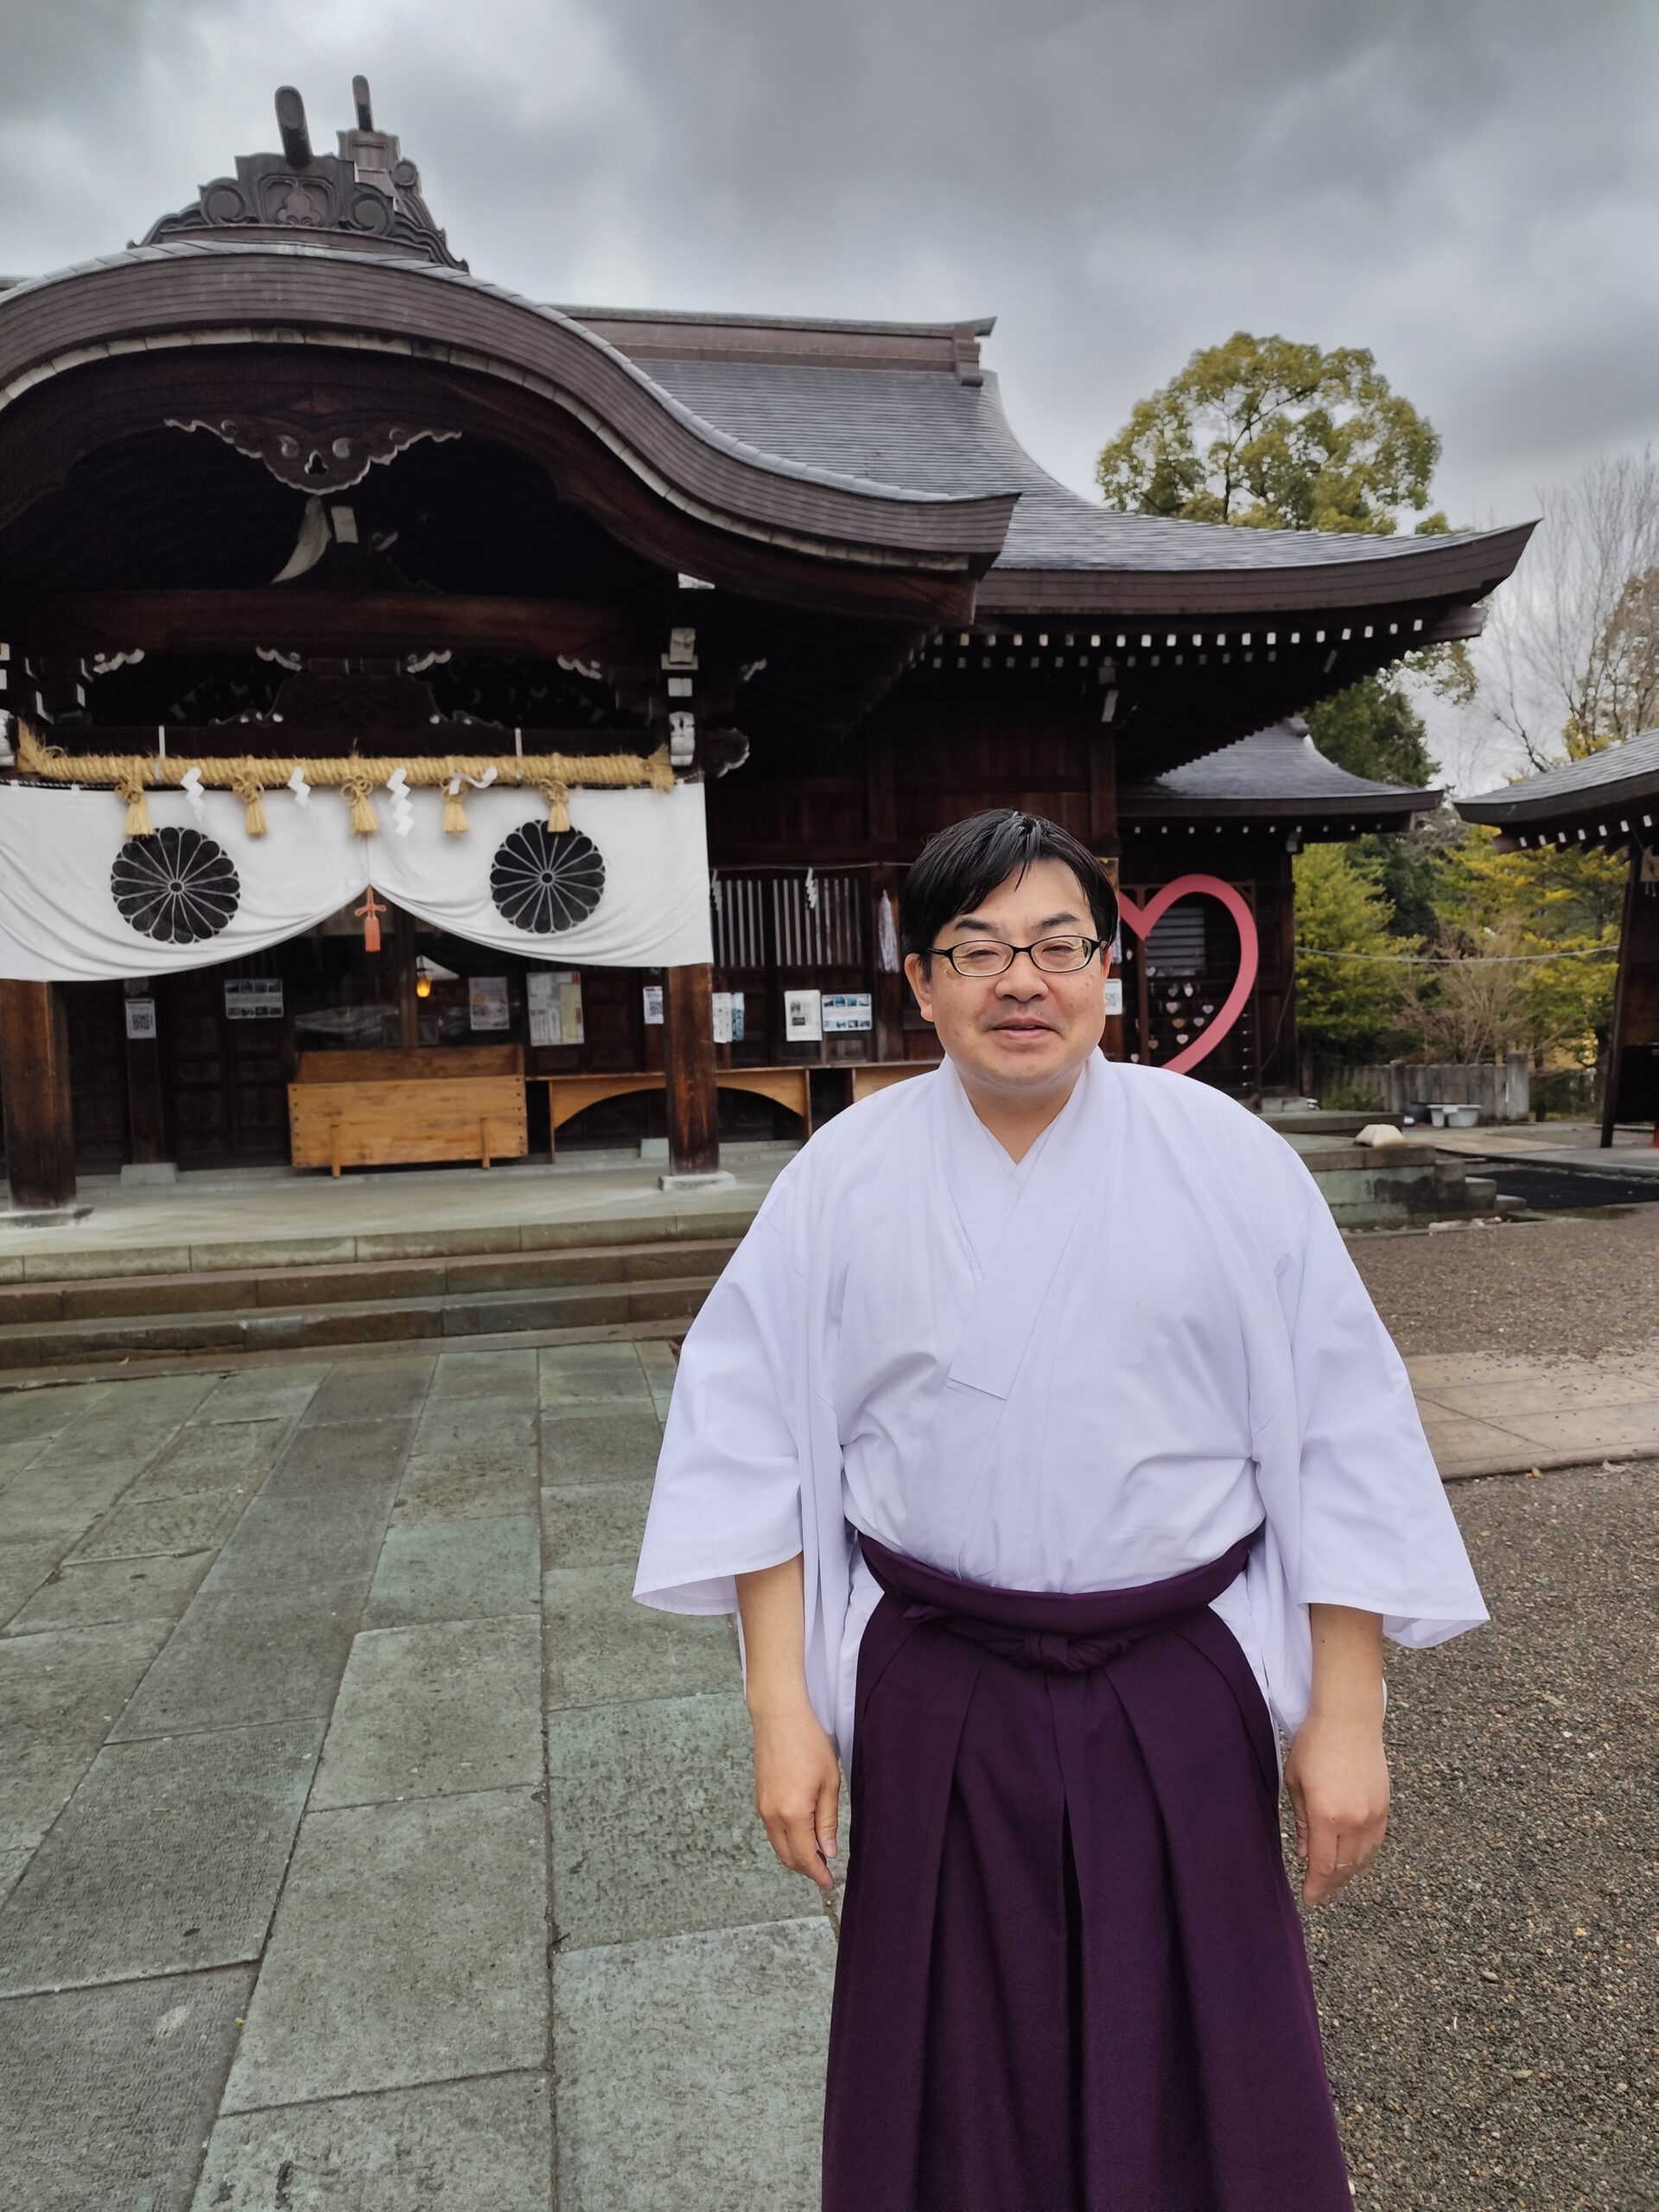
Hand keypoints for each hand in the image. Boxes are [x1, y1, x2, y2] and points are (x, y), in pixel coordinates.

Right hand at [749, 1700, 841, 1892]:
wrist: (779, 1716)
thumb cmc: (808, 1743)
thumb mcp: (829, 1782)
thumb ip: (827, 1820)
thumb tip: (828, 1850)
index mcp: (793, 1813)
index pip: (805, 1857)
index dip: (818, 1874)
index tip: (829, 1883)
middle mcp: (772, 1815)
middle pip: (788, 1857)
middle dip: (806, 1868)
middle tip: (826, 1870)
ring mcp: (762, 1807)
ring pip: (778, 1845)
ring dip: (796, 1853)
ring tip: (818, 1851)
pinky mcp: (759, 1798)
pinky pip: (771, 1830)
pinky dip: (786, 1839)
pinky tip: (802, 1832)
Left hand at [1284, 1710, 1389, 1906]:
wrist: (1349, 1719)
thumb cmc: (1314, 1744)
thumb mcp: (1296, 1782)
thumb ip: (1300, 1821)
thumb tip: (1302, 1851)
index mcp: (1327, 1815)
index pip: (1323, 1864)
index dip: (1316, 1886)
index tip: (1309, 1899)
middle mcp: (1354, 1821)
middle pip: (1344, 1868)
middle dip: (1331, 1886)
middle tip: (1320, 1897)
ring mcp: (1373, 1815)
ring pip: (1363, 1859)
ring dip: (1349, 1875)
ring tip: (1335, 1885)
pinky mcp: (1384, 1807)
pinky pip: (1375, 1844)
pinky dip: (1364, 1858)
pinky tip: (1355, 1864)